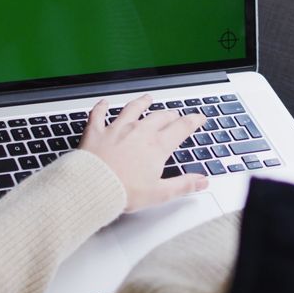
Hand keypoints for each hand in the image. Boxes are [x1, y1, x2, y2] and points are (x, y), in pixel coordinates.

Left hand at [80, 95, 208, 211]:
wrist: (92, 187)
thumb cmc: (124, 192)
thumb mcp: (160, 193)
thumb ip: (183, 185)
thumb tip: (201, 181)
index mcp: (156, 146)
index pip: (181, 128)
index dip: (193, 121)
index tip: (199, 118)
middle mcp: (139, 132)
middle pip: (159, 117)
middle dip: (170, 115)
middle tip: (175, 115)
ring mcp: (117, 129)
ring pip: (132, 109)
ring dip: (141, 103)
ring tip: (147, 99)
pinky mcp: (97, 132)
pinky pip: (99, 114)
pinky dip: (101, 107)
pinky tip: (104, 102)